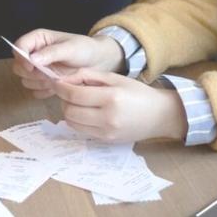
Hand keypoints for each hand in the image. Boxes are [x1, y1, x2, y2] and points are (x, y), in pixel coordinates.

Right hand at [12, 29, 124, 97]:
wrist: (98, 62)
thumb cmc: (85, 49)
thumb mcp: (70, 48)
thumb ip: (51, 53)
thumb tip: (32, 59)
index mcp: (39, 39)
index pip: (19, 47)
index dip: (21, 57)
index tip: (31, 67)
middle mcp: (35, 54)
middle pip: (18, 66)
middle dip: (31, 73)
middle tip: (47, 74)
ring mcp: (39, 69)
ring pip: (25, 80)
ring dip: (38, 83)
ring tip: (56, 79)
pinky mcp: (44, 82)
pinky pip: (35, 90)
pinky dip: (44, 91)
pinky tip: (57, 87)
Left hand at [52, 68, 188, 143]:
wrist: (159, 115)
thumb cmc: (138, 93)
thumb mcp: (115, 78)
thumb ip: (89, 75)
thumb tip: (66, 78)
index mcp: (111, 97)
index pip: (75, 94)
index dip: (61, 88)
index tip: (57, 82)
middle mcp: (107, 117)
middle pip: (70, 111)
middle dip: (63, 100)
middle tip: (67, 91)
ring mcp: (106, 132)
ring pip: (73, 123)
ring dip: (68, 111)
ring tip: (75, 102)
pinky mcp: (106, 140)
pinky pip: (82, 131)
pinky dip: (78, 121)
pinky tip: (84, 112)